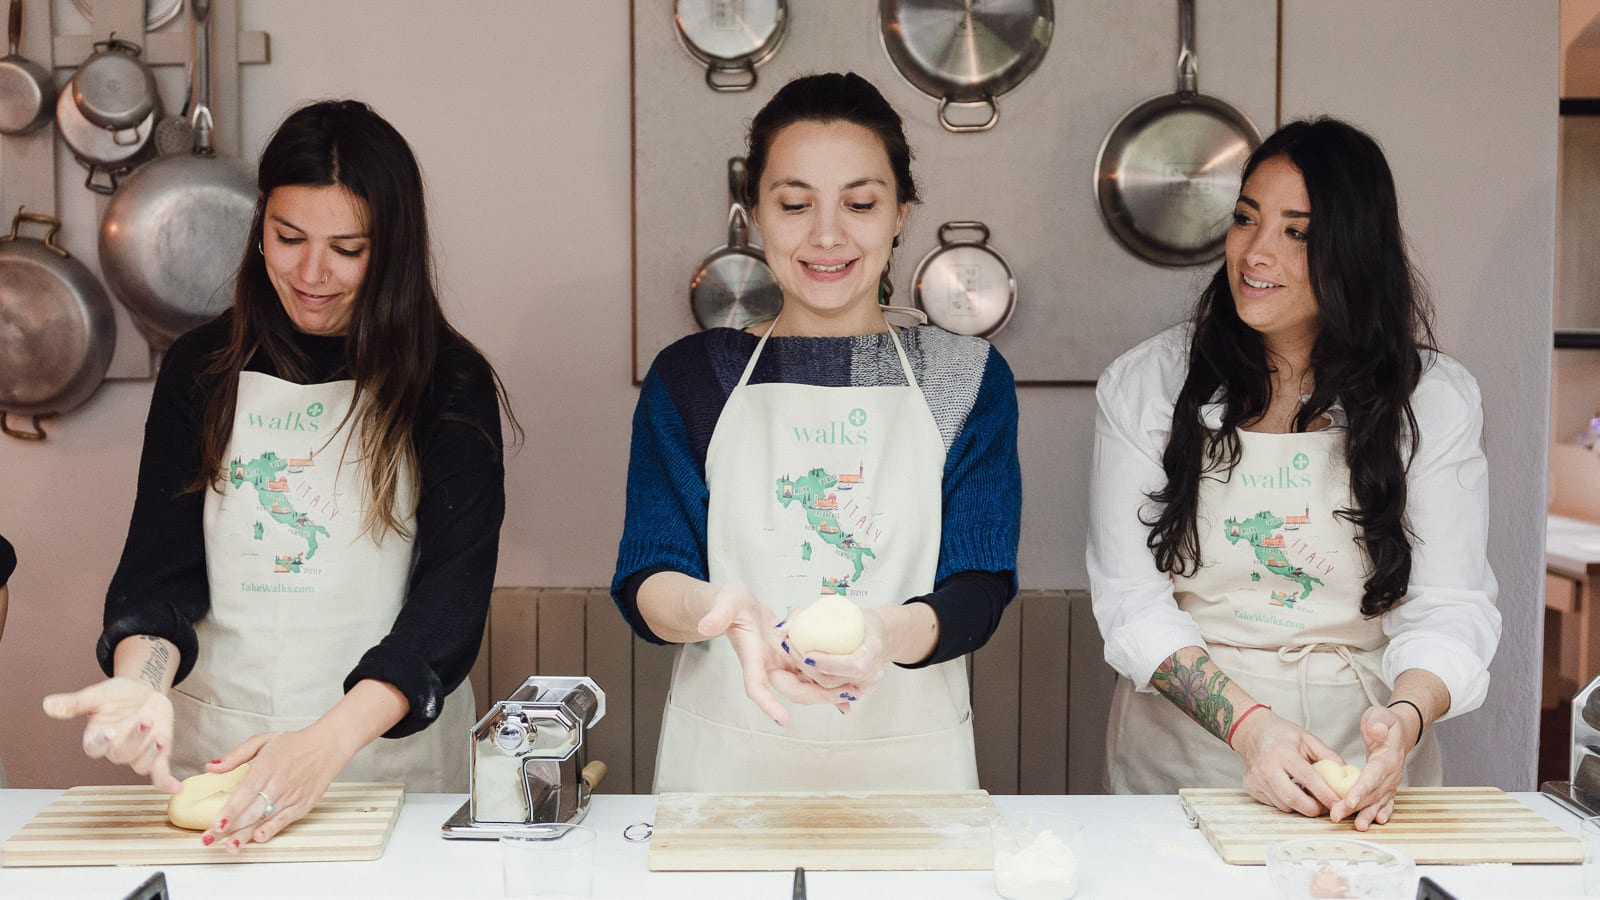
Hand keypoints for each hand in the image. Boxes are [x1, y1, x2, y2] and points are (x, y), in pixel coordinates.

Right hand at [42, 678, 179, 792]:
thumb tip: (48, 704)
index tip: (108, 732)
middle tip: (145, 720)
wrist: (144, 692)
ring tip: (160, 736)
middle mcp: (115, 750)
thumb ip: (76, 703)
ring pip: (140, 764)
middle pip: (121, 755)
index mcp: (98, 737)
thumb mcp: (99, 695)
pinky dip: (167, 782)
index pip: (94, 748)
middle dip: (134, 739)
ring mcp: (137, 754)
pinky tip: (177, 788)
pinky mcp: (156, 755)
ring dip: (151, 753)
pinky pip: (159, 774)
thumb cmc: (119, 695)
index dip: (101, 742)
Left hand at [200, 726, 352, 852]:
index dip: (229, 812)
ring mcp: (291, 796)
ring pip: (265, 819)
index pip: (243, 794)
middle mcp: (278, 784)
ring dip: (246, 834)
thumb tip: (211, 766)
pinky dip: (272, 830)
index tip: (216, 825)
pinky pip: (284, 820)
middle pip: (251, 811)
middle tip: (211, 840)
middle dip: (230, 828)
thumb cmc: (295, 744)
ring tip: (232, 846)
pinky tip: (260, 837)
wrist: (328, 745)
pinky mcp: (302, 805)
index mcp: (266, 767)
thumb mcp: (262, 741)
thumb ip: (235, 755)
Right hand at [694, 583, 844, 722]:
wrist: (733, 606)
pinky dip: (825, 680)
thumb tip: (706, 625)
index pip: (756, 685)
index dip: (767, 703)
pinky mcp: (788, 657)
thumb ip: (716, 614)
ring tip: (851, 694)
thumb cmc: (728, 603)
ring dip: (825, 691)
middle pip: (790, 689)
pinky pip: (808, 673)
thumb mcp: (723, 602)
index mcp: (751, 655)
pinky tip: (846, 686)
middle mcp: (766, 665)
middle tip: (841, 698)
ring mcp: (778, 663)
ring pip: (803, 684)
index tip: (782, 719)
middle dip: (814, 697)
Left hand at [780, 606, 889, 706]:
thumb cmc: (863, 623)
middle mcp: (869, 674)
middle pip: (833, 681)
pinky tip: (799, 671)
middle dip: (807, 668)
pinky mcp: (853, 692)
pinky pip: (829, 692)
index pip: (853, 665)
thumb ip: (817, 614)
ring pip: (827, 689)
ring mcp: (861, 685)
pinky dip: (812, 682)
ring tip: (792, 657)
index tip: (808, 654)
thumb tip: (788, 623)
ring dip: (805, 675)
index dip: (829, 663)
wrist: (878, 636)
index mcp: (873, 651)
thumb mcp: (845, 610)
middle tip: (791, 650)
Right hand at [1232, 708, 1343, 816]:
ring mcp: (1257, 780)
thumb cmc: (1282, 734)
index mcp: (1283, 752)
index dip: (1325, 793)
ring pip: (1284, 805)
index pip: (1308, 778)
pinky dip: (1287, 802)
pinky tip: (1292, 791)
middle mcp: (1266, 767)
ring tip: (1309, 796)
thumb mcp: (1307, 739)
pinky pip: (1274, 804)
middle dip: (1314, 808)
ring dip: (1301, 806)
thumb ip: (1328, 756)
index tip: (1339, 803)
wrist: (1251, 732)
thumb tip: (1347, 775)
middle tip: (1326, 807)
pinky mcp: (1251, 788)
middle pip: (1293, 798)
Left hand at [1331, 706, 1407, 829]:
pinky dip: (1381, 813)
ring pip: (1378, 801)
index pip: (1373, 776)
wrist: (1399, 731)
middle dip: (1355, 807)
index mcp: (1388, 758)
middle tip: (1336, 815)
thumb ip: (1378, 722)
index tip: (1348, 801)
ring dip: (1366, 814)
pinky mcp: (1388, 786)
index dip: (1361, 789)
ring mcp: (1391, 782)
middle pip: (1373, 793)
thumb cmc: (1385, 723)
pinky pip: (1385, 802)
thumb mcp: (1380, 715)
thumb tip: (1376, 731)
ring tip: (1355, 825)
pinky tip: (1376, 822)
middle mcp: (1392, 774)